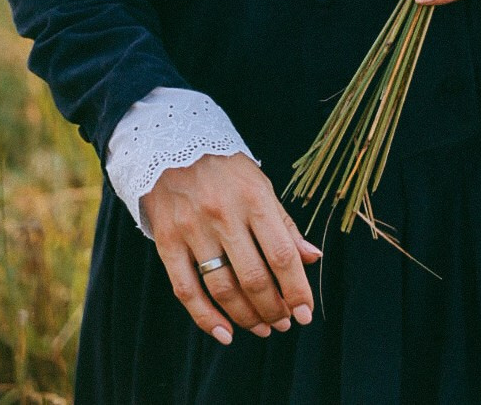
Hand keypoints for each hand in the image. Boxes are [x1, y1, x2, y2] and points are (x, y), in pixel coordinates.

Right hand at [142, 151, 321, 345]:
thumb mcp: (260, 186)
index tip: (306, 313)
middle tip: (284, 323)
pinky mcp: (168, 242)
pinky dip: (206, 318)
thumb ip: (284, 225)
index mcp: (254, 199)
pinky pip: (186, 290)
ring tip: (263, 328)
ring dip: (247, 317)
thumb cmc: (225, 169)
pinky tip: (225, 333)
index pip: (281, 254)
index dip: (297, 289)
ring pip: (223, 289)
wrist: (170, 146)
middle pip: (254, 277)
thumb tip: (312, 258)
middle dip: (274, 308)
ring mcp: (193, 230)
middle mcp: (224, 215)